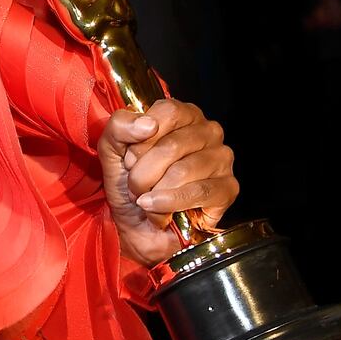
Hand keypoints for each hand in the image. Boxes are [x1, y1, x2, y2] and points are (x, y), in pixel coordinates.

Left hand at [97, 97, 238, 266]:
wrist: (134, 227)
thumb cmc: (128, 183)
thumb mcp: (112, 148)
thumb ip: (120, 125)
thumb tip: (147, 124)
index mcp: (184, 115)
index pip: (169, 112)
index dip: (142, 140)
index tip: (129, 160)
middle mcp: (208, 132)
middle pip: (173, 145)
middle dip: (143, 173)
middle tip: (135, 187)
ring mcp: (221, 159)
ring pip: (182, 171)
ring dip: (154, 192)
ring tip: (146, 200)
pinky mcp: (228, 188)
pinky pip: (198, 192)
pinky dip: (170, 204)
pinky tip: (159, 213)